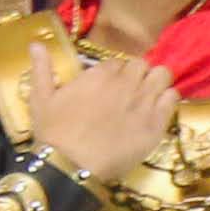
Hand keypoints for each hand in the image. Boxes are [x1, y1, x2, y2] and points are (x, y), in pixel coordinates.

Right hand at [30, 45, 174, 184]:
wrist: (72, 166)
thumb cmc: (53, 133)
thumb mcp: (40, 99)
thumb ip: (42, 69)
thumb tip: (36, 44)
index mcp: (99, 74)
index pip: (117, 62)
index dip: (115, 73)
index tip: (110, 86)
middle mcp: (125, 82)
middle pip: (142, 65)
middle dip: (137, 75)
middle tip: (130, 92)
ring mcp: (143, 101)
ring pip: (162, 75)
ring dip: (156, 83)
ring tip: (148, 97)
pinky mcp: (156, 123)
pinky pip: (173, 98)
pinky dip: (168, 100)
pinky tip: (159, 110)